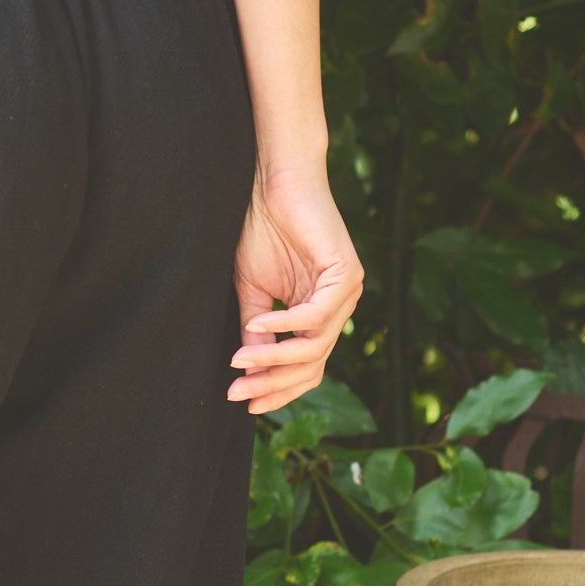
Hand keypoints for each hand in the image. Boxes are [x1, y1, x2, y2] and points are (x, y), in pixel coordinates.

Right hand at [229, 168, 362, 412]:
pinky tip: (257, 324)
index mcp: (320, 313)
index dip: (277, 389)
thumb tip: (247, 368)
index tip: (243, 402)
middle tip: (237, 392)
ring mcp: (347, 292)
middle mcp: (340, 307)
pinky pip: (316, 315)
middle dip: (273, 383)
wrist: (272, 182)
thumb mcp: (253, 291)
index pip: (308, 366)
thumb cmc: (262, 228)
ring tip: (239, 361)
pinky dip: (284, 325)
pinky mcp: (346, 274)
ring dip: (273, 358)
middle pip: (313, 364)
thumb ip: (256, 329)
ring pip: (315, 346)